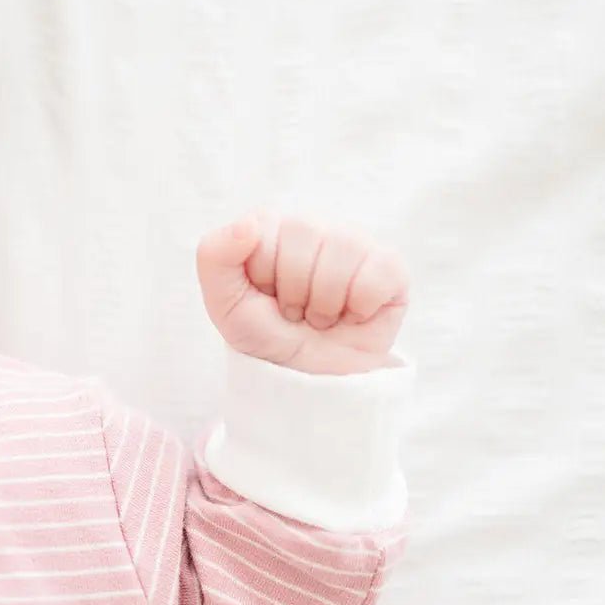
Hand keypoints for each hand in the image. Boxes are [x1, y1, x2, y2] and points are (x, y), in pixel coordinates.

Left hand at [196, 214, 408, 374]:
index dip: (263, 277)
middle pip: (305, 236)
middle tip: (296, 312)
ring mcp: (355, 244)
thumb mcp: (224, 302)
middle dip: (295, 291)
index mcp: (273, 226)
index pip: (264, 231)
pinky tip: (351, 315)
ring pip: (343, 251)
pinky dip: (360, 306)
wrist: (307, 379)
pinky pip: (378, 273)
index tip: (266, 298)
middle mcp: (315, 227)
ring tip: (321, 316)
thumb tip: (248, 225)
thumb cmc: (267, 335)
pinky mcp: (389, 268)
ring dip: (325, 302)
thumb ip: (214, 255)